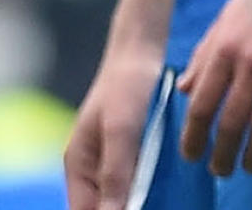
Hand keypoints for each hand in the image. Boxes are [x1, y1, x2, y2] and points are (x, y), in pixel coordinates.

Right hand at [64, 38, 163, 209]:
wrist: (142, 55)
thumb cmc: (125, 88)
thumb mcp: (120, 131)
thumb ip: (115, 174)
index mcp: (79, 166)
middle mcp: (94, 171)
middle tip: (159, 205)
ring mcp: (115, 167)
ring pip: (125, 203)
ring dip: (142, 206)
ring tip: (168, 203)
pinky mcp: (135, 160)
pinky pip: (141, 189)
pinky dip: (154, 197)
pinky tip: (173, 198)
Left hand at [177, 0, 251, 176]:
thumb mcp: (227, 16)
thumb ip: (206, 53)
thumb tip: (183, 88)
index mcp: (223, 45)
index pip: (201, 101)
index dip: (193, 133)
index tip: (189, 155)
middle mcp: (250, 59)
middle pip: (230, 119)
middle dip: (221, 152)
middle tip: (218, 172)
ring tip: (250, 169)